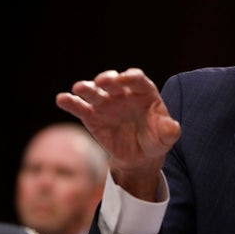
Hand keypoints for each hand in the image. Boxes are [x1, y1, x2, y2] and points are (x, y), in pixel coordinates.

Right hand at [55, 68, 180, 199]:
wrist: (140, 156)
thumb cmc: (156, 140)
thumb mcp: (166, 137)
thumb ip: (169, 131)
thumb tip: (173, 127)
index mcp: (144, 92)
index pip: (137, 79)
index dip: (130, 77)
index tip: (124, 79)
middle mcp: (122, 93)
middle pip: (113, 81)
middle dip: (108, 79)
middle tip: (102, 82)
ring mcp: (106, 104)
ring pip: (94, 92)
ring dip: (86, 88)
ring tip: (78, 88)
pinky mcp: (92, 117)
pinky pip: (80, 108)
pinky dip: (70, 102)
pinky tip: (62, 99)